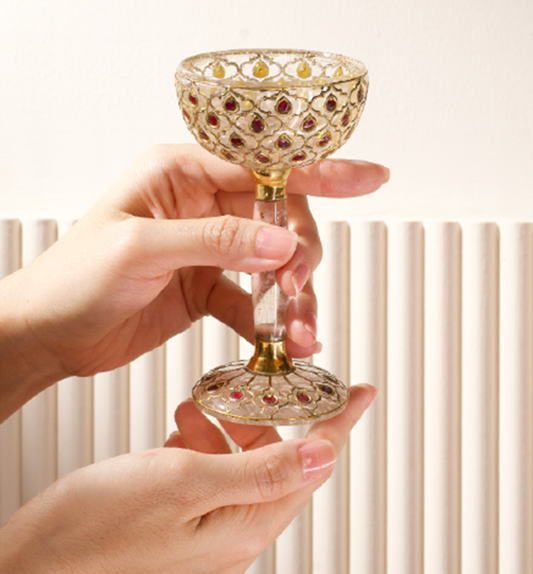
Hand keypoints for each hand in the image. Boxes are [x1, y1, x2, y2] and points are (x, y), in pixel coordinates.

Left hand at [0, 144, 387, 417]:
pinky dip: (271, 323)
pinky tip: (282, 342)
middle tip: (300, 283)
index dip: (319, 172)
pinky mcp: (208, 289)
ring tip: (301, 330)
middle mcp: (200, 207)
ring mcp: (209, 250)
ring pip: (272, 263)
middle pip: (279, 216)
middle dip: (302, 249)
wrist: (50, 334)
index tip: (369, 178)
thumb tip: (281, 240)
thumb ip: (216, 239)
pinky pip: (253, 301)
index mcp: (180, 174)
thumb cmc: (73, 278)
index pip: (262, 167)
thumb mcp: (141, 248)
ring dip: (293, 297)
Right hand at [0, 385, 376, 573]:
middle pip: (278, 459)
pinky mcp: (183, 520)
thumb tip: (325, 451)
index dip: (341, 422)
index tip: (363, 393)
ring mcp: (207, 528)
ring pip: (242, 461)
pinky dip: (204, 441)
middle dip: (264, 416)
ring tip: (199, 407)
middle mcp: (232, 532)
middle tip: (246, 388)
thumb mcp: (184, 483)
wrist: (34, 562)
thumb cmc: (96, 530)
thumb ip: (260, 469)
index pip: (313, 464)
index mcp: (244, 525)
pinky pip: (212, 471)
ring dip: (227, 426)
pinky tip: (181, 427)